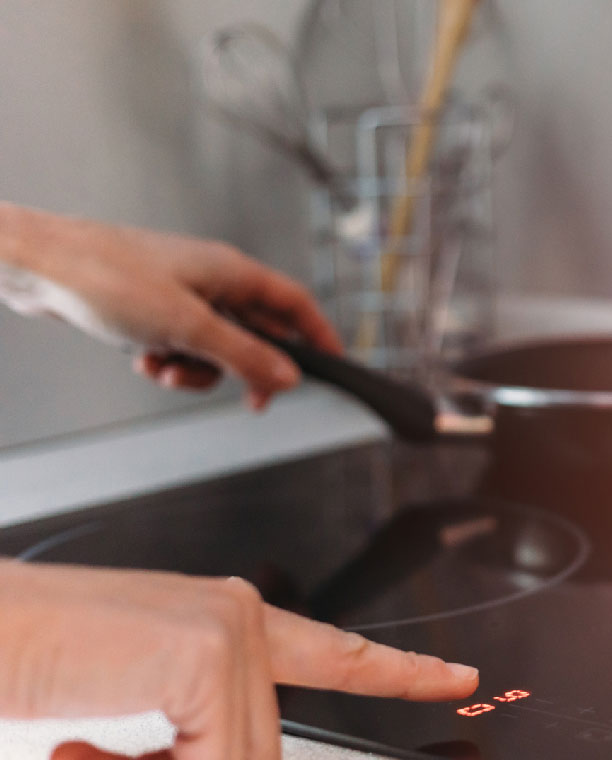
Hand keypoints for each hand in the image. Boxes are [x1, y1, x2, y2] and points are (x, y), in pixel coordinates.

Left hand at [0, 202, 339, 409]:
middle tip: (252, 399)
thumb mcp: (187, 327)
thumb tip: (287, 378)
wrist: (37, 267)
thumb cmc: (105, 276)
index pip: (294, 304)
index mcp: (231, 272)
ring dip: (198, 370)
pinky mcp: (151, 309)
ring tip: (168, 368)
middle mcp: (210, 280)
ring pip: (214, 346)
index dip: (318, 335)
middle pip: (256, 331)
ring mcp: (180, 294)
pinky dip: (167, 361)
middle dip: (246, 368)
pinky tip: (143, 358)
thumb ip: (244, 356)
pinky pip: (180, 346)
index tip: (333, 364)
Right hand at [0, 560, 478, 759]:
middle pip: (268, 753)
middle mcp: (242, 615)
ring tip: (90, 749)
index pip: (335, 650)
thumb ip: (197, 713)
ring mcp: (233, 631)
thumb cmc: (35, 657)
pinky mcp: (211, 657)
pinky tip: (83, 746)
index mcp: (228, 619)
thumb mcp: (138, 686)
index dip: (400, 672)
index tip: (457, 678)